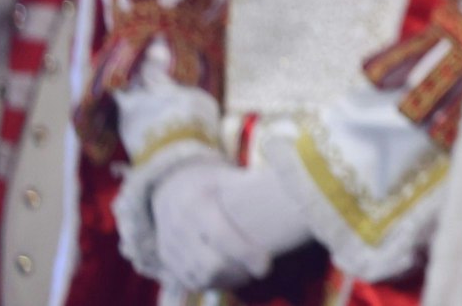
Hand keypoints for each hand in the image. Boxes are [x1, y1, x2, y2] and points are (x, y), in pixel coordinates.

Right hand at [149, 158, 305, 290]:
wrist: (167, 185)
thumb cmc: (210, 180)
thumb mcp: (227, 177)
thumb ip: (251, 187)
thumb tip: (296, 185)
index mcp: (198, 203)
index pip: (221, 235)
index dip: (245, 253)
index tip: (267, 266)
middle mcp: (180, 227)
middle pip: (209, 265)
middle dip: (238, 274)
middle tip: (261, 271)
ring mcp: (170, 246)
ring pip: (199, 278)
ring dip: (227, 281)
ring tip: (249, 275)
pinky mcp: (166, 260)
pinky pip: (189, 281)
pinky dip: (211, 284)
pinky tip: (230, 278)